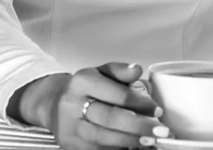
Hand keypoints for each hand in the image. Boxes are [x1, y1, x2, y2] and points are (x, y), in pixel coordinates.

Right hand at [24, 62, 168, 149]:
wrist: (53, 103)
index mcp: (82, 81)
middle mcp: (72, 103)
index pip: (116, 94)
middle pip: (110, 118)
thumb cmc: (83, 88)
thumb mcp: (100, 73)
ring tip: (149, 141)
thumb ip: (120, 71)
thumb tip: (137, 69)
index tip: (156, 110)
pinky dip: (117, 149)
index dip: (140, 103)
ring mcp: (70, 126)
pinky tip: (131, 147)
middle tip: (158, 130)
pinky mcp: (70, 145)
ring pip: (103, 138)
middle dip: (138, 126)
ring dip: (130, 141)